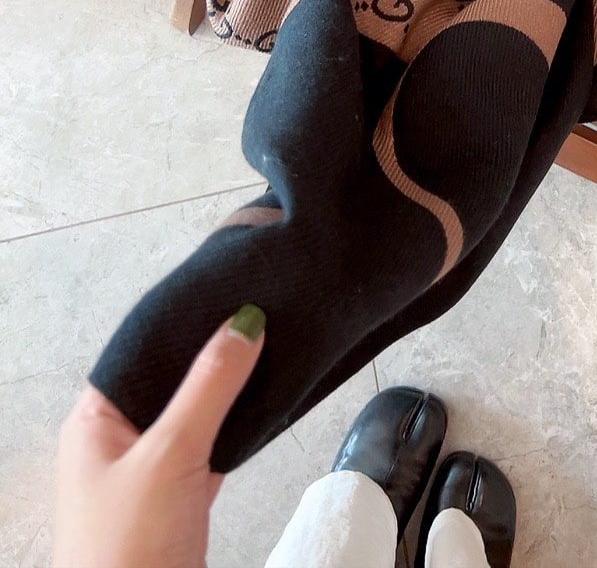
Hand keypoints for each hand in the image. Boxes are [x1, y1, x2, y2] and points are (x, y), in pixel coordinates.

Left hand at [53, 305, 265, 567]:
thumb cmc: (124, 556)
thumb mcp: (169, 455)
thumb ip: (209, 386)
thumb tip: (242, 324)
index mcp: (94, 419)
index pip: (143, 348)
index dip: (185, 318)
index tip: (228, 287)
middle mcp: (119, 440)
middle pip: (173, 377)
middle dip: (214, 351)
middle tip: (259, 312)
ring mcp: (150, 470)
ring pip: (197, 410)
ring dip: (229, 389)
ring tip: (270, 346)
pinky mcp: (179, 496)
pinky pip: (212, 443)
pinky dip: (237, 426)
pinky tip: (264, 406)